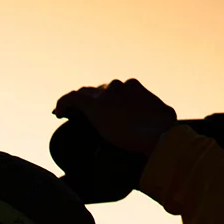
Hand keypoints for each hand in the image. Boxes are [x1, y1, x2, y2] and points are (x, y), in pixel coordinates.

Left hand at [53, 80, 179, 159]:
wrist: (159, 138)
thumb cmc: (165, 133)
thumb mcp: (163, 119)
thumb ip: (157, 119)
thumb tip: (163, 131)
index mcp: (134, 87)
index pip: (113, 90)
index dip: (103, 99)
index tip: (100, 111)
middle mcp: (118, 86)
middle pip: (97, 92)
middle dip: (90, 103)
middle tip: (79, 115)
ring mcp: (106, 95)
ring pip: (84, 95)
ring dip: (77, 105)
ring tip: (66, 114)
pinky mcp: (95, 106)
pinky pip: (72, 99)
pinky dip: (64, 104)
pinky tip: (58, 113)